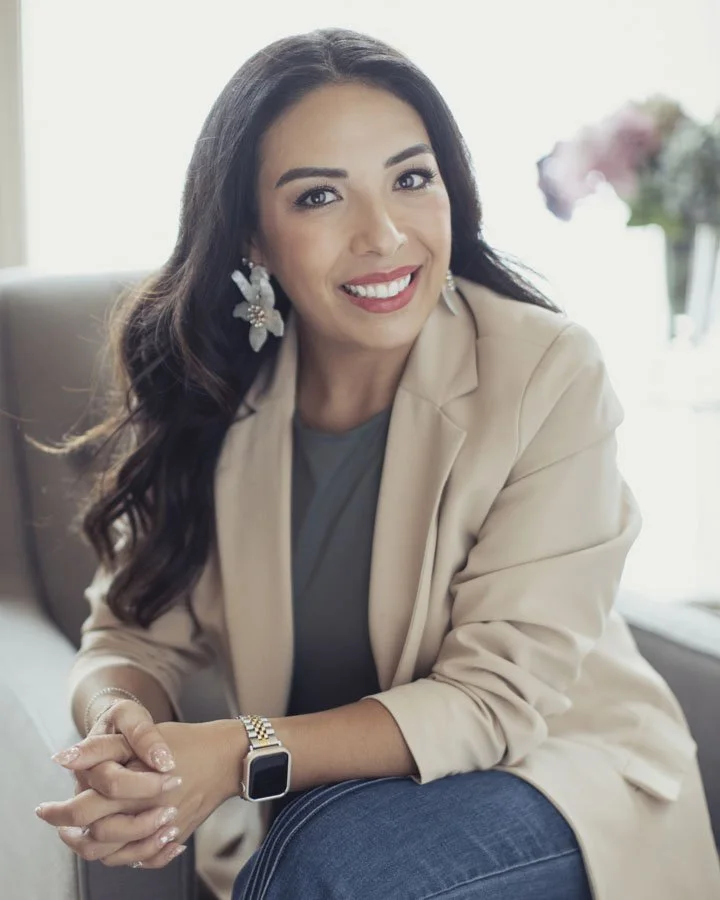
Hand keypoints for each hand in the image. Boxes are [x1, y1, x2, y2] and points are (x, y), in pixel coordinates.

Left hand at [36, 718, 245, 867]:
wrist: (228, 757)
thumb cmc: (187, 742)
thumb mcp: (144, 736)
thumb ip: (103, 749)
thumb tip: (64, 757)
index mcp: (133, 791)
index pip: (82, 811)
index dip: (58, 812)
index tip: (44, 809)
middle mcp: (144, 817)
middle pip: (95, 839)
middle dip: (69, 833)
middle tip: (57, 823)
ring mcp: (160, 832)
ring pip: (115, 855)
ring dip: (93, 848)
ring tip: (80, 836)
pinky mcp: (175, 837)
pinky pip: (143, 859)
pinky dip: (127, 857)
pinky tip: (119, 843)